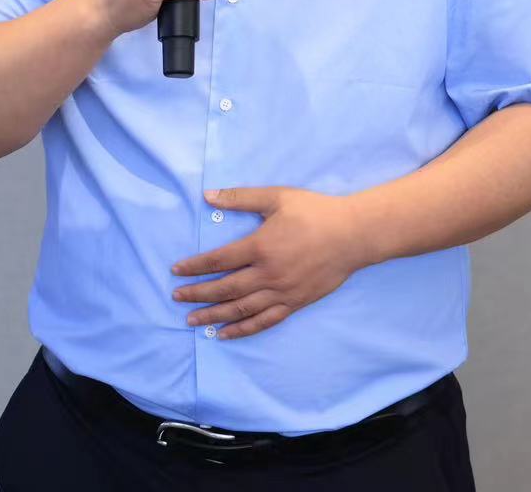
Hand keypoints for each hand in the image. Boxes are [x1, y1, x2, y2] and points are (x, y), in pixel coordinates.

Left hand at [170, 186, 371, 339]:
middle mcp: (268, 274)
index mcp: (260, 247)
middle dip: (198, 294)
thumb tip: (207, 196)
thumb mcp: (277, 198)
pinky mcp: (295, 303)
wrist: (353, 235)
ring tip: (193, 321)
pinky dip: (243, 329)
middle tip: (177, 297)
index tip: (176, 271)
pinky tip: (226, 334)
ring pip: (241, 309)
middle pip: (225, 289)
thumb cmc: (315, 212)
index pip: (218, 261)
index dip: (195, 267)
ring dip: (214, 316)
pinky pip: (264, 321)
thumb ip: (241, 198)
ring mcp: (282, 292)